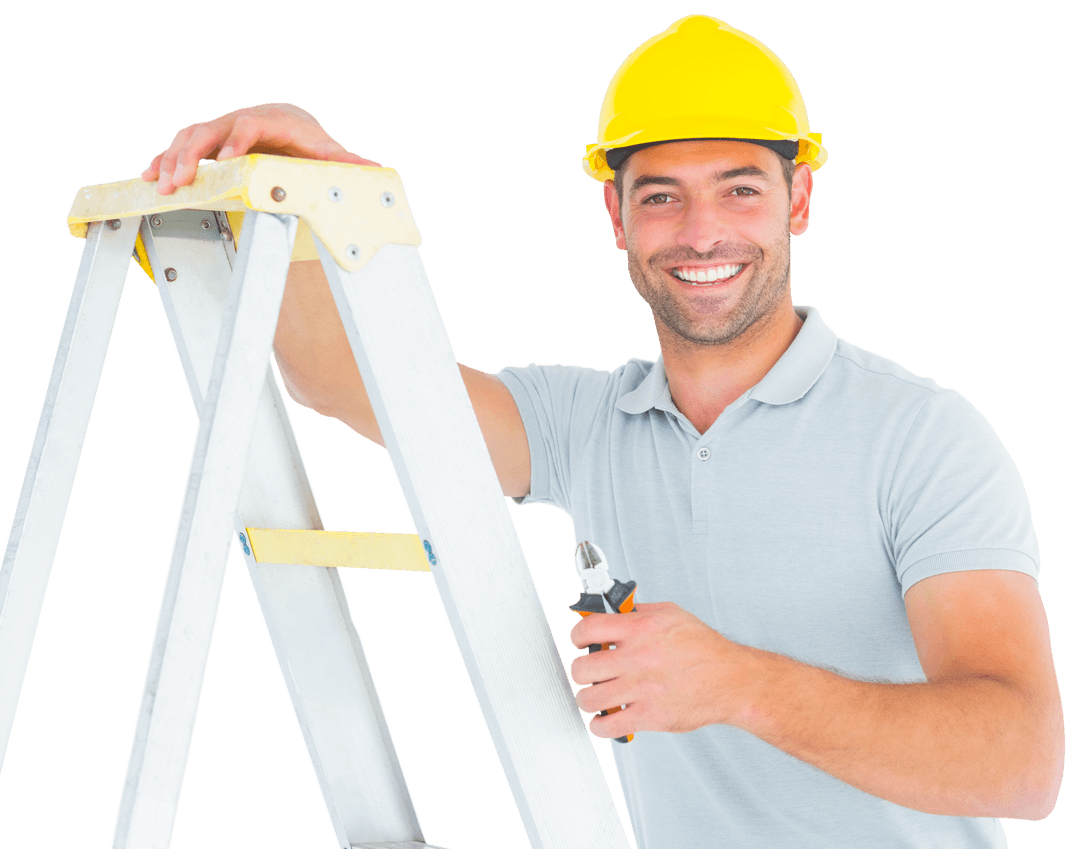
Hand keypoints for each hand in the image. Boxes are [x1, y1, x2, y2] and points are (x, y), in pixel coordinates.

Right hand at [140, 102, 380, 194]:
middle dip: (193, 156)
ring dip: (172, 160)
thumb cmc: (307, 140)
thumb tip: (374, 169)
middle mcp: (241, 120)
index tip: (228, 160)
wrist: (292, 126)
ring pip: (189, 137)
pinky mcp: (209, 142)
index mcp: (270, 122)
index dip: (237, 141)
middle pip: (210, 130)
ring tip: (162, 183)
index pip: (249, 125)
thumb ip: (347, 162)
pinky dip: (164, 160)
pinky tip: (150, 176)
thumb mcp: (327, 152)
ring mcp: (222, 129)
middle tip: (181, 180)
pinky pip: (181, 147)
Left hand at [568, 602, 753, 738]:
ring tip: (596, 696)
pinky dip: (600, 725)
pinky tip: (605, 719)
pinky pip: (608, 726)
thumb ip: (637, 613)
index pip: (588, 628)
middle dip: (581, 671)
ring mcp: (642, 689)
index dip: (577, 636)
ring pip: (590, 699)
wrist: (732, 680)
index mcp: (640, 629)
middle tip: (588, 672)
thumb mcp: (669, 614)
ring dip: (588, 699)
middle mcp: (638, 658)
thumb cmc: (704, 648)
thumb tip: (611, 611)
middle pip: (582, 668)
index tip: (580, 643)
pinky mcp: (650, 716)